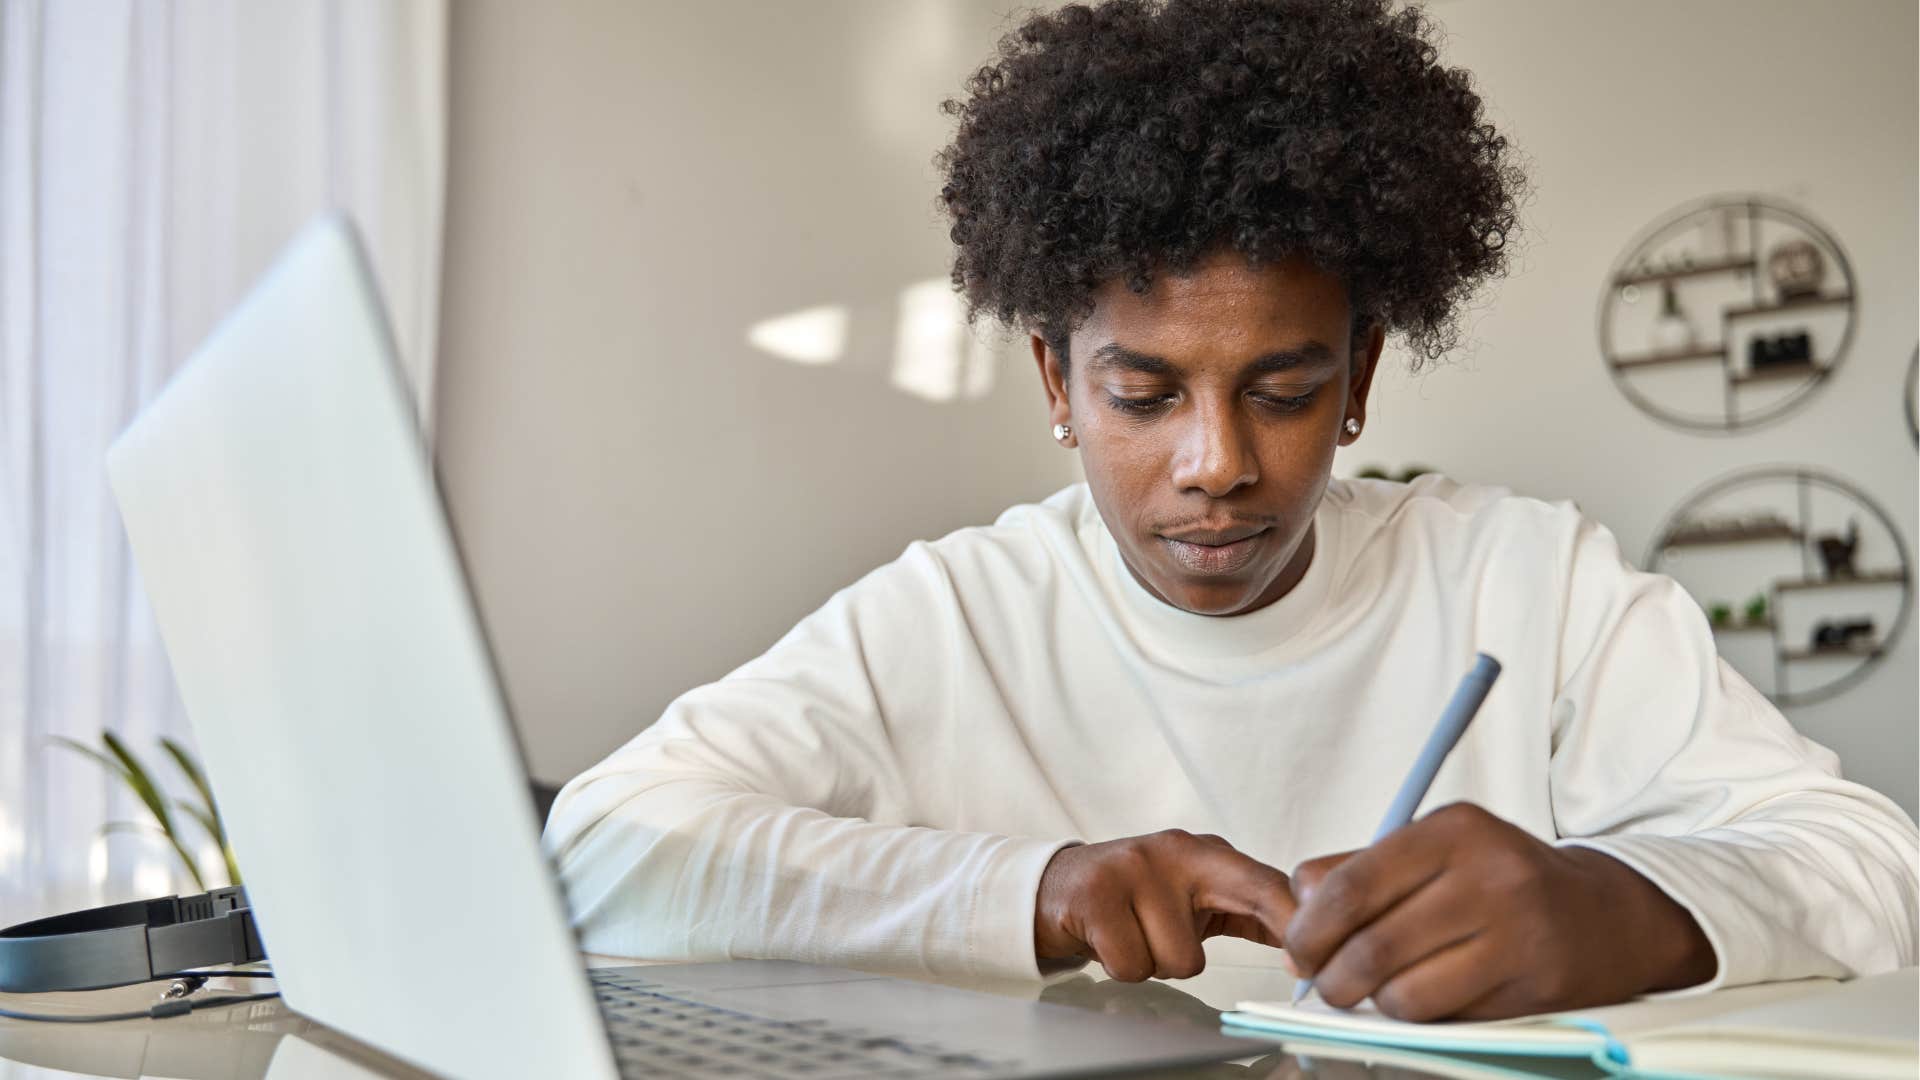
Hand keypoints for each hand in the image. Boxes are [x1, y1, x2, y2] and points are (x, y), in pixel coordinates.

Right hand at [1034, 829, 1295, 980]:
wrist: (1054, 888)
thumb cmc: (1133, 898)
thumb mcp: (1192, 895)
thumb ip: (1245, 909)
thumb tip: (1303, 941)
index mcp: (1204, 852)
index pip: (1267, 884)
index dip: (1296, 920)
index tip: (1312, 959)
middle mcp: (1174, 851)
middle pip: (1233, 912)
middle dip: (1225, 941)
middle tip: (1181, 940)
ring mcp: (1134, 869)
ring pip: (1181, 960)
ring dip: (1155, 963)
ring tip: (1132, 937)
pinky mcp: (1097, 895)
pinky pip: (1134, 966)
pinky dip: (1121, 966)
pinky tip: (1107, 940)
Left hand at [1283, 803, 1715, 1020]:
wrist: (1604, 915)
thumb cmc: (1501, 881)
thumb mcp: (1435, 850)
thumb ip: (1360, 868)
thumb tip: (1298, 901)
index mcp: (1453, 831)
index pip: (1353, 888)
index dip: (1310, 929)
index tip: (1297, 948)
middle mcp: (1489, 877)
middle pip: (1373, 948)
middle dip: (1332, 978)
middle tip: (1327, 982)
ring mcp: (1518, 935)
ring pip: (1405, 994)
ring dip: (1374, 1003)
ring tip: (1377, 990)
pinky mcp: (1534, 987)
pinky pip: (1446, 1016)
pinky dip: (1419, 1015)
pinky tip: (1427, 994)